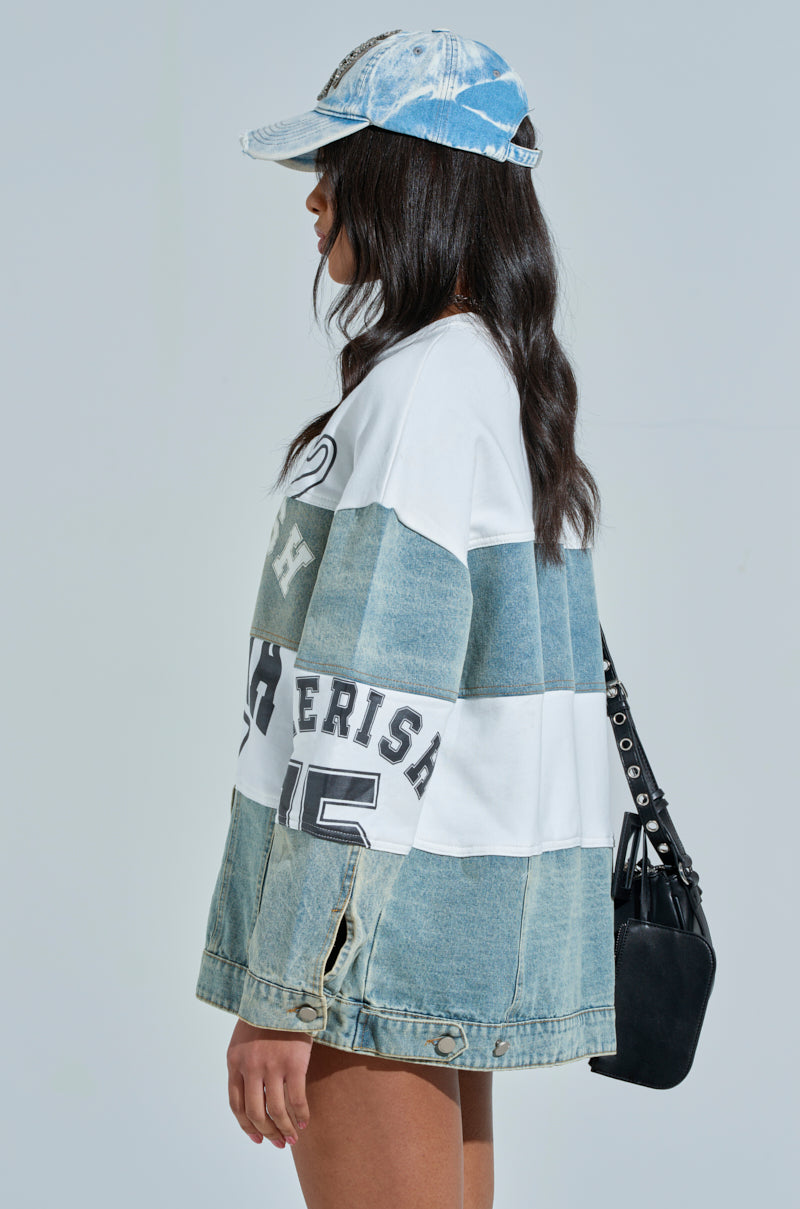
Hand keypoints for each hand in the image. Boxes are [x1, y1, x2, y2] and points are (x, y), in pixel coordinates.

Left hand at [227, 1017, 312, 1147]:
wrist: (283, 993)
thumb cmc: (264, 1017)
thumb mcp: (243, 1040)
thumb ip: (244, 1066)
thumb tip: (252, 1097)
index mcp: (234, 1062)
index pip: (236, 1105)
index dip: (246, 1127)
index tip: (258, 1138)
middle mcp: (250, 1067)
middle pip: (255, 1112)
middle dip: (267, 1133)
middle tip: (278, 1143)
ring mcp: (272, 1066)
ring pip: (275, 1111)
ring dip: (285, 1129)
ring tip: (292, 1138)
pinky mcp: (294, 1063)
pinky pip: (296, 1099)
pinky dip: (301, 1116)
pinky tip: (304, 1122)